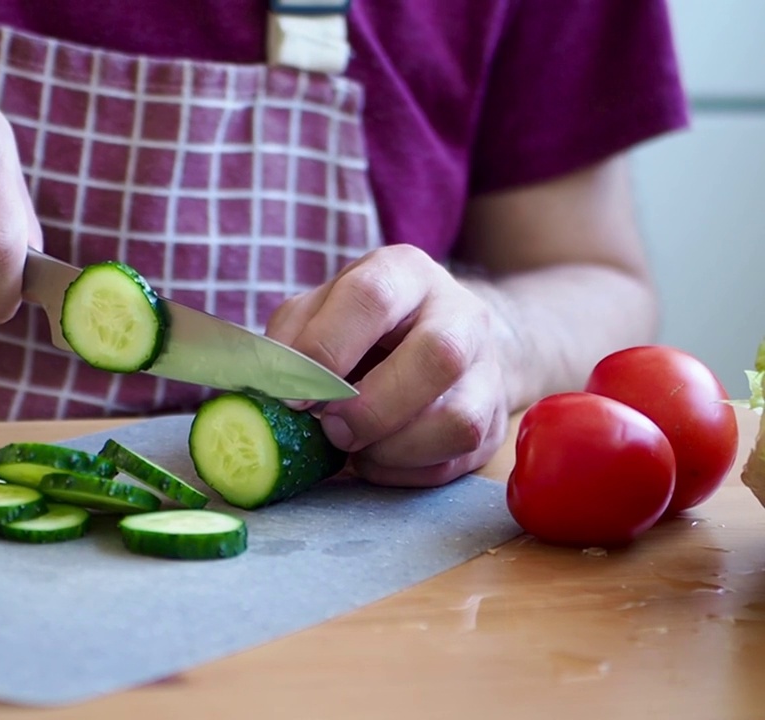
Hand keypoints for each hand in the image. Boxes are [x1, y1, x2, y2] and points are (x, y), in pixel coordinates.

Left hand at [265, 245, 509, 486]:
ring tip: (357, 448)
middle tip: (331, 428)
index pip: (370, 298)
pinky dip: (407, 471)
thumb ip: (290, 337)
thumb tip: (272, 383)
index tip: (294, 396)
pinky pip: (458, 459)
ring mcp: (487, 370)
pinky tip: (379, 458)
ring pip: (458, 419)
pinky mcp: (494, 421)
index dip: (326, 350)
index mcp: (405, 272)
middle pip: (437, 356)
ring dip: (393, 448)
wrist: (439, 338)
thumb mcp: (320, 311)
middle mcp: (459, 314)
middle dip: (372, 407)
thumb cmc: (363, 326)